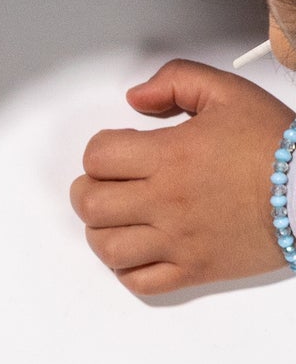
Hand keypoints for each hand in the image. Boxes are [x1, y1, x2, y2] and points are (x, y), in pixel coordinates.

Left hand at [71, 59, 290, 294]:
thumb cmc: (275, 142)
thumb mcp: (230, 93)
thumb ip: (178, 81)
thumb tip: (135, 98)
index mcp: (172, 156)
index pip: (99, 157)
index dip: (98, 151)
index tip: (113, 152)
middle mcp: (167, 201)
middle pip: (92, 204)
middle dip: (87, 191)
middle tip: (101, 185)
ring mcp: (176, 241)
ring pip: (107, 248)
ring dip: (100, 231)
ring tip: (115, 218)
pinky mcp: (191, 270)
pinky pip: (138, 281)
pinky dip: (127, 269)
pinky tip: (136, 250)